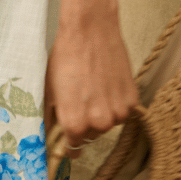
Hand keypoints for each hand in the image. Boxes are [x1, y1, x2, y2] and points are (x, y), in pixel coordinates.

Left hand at [44, 0, 137, 149]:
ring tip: (93, 88)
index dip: (68, 140)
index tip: (67, 134)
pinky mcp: (132, 99)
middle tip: (80, 99)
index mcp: (74, 124)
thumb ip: (50, 119)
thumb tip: (49, 137)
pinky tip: (106, 83)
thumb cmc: (65, 57)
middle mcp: (99, 123)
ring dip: (102, 113)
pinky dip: (115, 102)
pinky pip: (122, 111)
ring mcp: (119, 112)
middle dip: (84, 123)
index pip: (73, 148)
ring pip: (108, 123)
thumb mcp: (48, 90)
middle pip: (91, 135)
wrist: (90, 30)